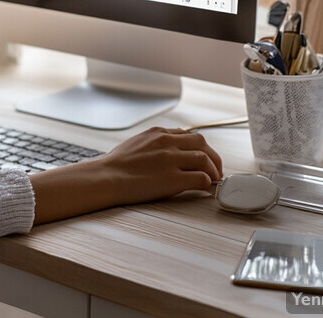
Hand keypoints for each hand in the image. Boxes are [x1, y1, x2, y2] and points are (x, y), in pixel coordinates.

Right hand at [96, 126, 223, 203]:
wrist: (107, 177)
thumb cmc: (116, 164)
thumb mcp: (136, 143)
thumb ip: (154, 143)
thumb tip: (166, 151)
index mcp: (157, 132)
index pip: (188, 135)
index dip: (199, 147)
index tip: (203, 157)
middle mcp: (166, 141)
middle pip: (202, 143)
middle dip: (212, 156)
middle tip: (215, 169)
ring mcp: (171, 159)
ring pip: (205, 159)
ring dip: (213, 171)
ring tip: (214, 180)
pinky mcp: (174, 178)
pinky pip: (202, 178)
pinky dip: (208, 184)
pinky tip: (206, 189)